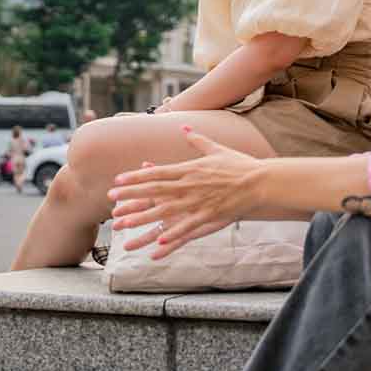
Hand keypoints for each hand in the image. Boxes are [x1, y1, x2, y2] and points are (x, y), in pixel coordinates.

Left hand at [106, 128, 261, 258]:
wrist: (260, 181)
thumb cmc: (238, 164)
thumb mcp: (215, 149)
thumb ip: (197, 140)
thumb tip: (184, 127)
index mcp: (187, 169)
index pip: (155, 173)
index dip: (134, 178)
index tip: (117, 180)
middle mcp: (188, 186)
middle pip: (153, 193)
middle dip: (130, 197)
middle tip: (110, 201)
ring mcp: (197, 202)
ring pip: (163, 213)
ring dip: (142, 220)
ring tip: (123, 226)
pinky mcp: (208, 217)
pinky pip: (185, 229)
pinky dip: (171, 236)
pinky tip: (157, 244)